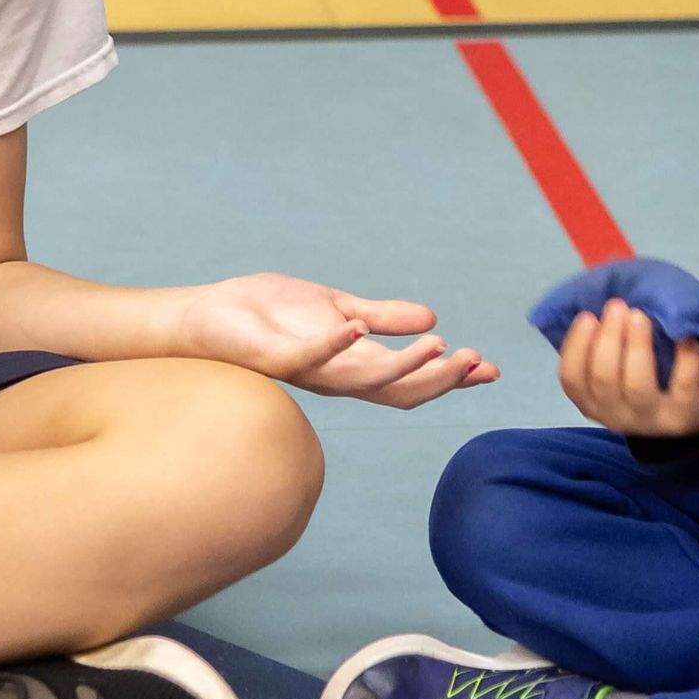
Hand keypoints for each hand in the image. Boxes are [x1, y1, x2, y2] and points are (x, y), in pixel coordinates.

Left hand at [173, 272, 499, 409]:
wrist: (207, 316)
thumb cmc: (267, 314)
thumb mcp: (338, 307)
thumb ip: (382, 316)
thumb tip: (433, 317)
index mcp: (352, 364)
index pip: (410, 381)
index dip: (450, 378)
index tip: (490, 368)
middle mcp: (335, 376)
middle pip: (397, 390)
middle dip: (440, 378)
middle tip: (476, 360)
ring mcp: (307, 369)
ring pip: (363, 379)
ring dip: (403, 364)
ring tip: (440, 343)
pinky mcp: (276, 356)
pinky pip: (309, 355)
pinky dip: (334, 343)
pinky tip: (357, 324)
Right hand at [558, 300, 698, 437]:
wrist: (693, 409)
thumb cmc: (647, 378)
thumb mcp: (618, 368)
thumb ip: (604, 345)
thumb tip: (598, 305)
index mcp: (592, 402)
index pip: (572, 379)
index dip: (576, 346)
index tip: (588, 316)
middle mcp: (616, 416)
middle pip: (603, 379)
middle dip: (608, 338)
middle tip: (617, 306)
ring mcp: (651, 419)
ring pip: (637, 385)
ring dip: (637, 345)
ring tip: (641, 316)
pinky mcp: (684, 417)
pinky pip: (683, 385)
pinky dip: (685, 358)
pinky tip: (685, 335)